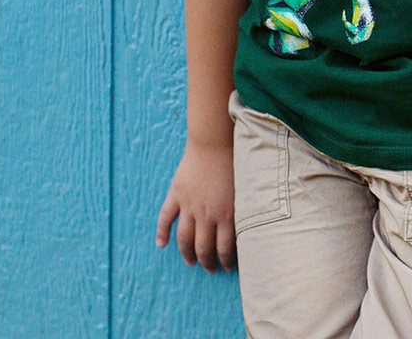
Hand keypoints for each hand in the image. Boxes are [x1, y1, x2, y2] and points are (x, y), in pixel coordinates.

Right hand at [155, 137, 235, 272]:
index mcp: (227, 214)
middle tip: (210, 269)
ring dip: (187, 253)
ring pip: (184, 238)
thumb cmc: (237, 163)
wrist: (215, 142)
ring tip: (191, 262)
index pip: (226, 249)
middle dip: (207, 262)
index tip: (228, 268)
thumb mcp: (247, 191)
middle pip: (204, 248)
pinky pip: (165, 218)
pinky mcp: (176, 195)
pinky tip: (161, 245)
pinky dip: (161, 233)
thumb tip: (250, 231)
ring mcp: (189, 205)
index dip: (226, 262)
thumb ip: (245, 211)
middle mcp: (207, 214)